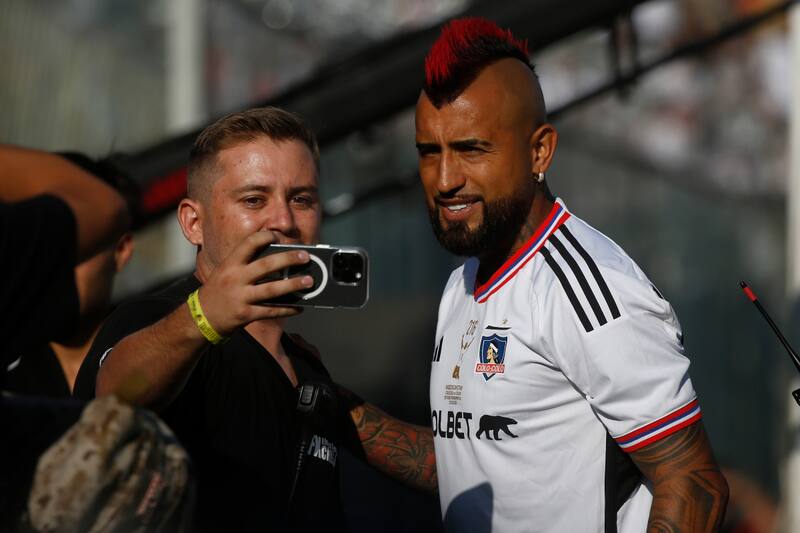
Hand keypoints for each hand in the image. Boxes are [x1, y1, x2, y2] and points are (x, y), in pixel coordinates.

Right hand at [197, 231, 312, 334]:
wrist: (201, 316)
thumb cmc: (218, 291)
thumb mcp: (226, 271)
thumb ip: (247, 264)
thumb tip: (278, 259)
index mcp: (230, 264)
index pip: (249, 244)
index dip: (265, 237)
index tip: (279, 236)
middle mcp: (235, 278)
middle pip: (266, 266)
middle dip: (288, 259)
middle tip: (305, 256)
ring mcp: (241, 297)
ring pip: (272, 289)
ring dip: (293, 285)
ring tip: (309, 281)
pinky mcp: (246, 314)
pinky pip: (271, 311)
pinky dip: (287, 309)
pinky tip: (300, 307)